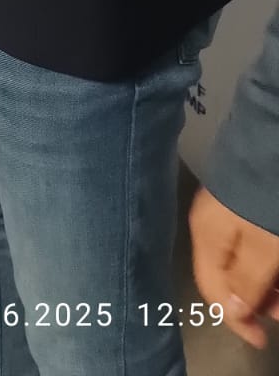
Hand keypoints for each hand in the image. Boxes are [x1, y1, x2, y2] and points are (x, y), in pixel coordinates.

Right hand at [190, 186, 278, 347]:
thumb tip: (232, 310)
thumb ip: (246, 281)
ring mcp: (222, 209)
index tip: (262, 339)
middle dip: (254, 300)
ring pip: (240, 259)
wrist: (273, 138)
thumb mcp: (263, 247)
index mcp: (205, 236)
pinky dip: (264, 261)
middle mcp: (207, 224)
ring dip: (263, 282)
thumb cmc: (265, 200)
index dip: (236, 320)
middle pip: (225, 275)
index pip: (212, 290)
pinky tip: (277, 265)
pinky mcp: (239, 199)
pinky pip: (248, 242)